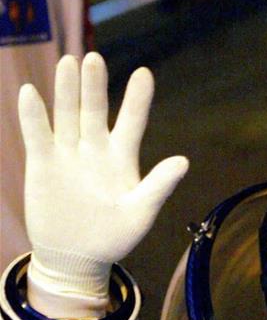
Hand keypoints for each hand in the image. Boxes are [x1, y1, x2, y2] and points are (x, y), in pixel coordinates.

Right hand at [18, 52, 188, 316]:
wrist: (77, 259)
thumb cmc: (113, 239)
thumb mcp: (140, 215)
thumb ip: (158, 187)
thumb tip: (183, 161)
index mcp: (122, 158)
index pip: (132, 121)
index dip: (137, 99)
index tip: (144, 73)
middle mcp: (94, 149)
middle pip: (94, 110)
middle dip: (94, 86)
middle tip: (94, 59)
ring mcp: (67, 154)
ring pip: (67, 115)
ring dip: (66, 91)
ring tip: (69, 64)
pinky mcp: (43, 164)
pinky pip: (37, 135)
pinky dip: (33, 116)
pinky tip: (30, 94)